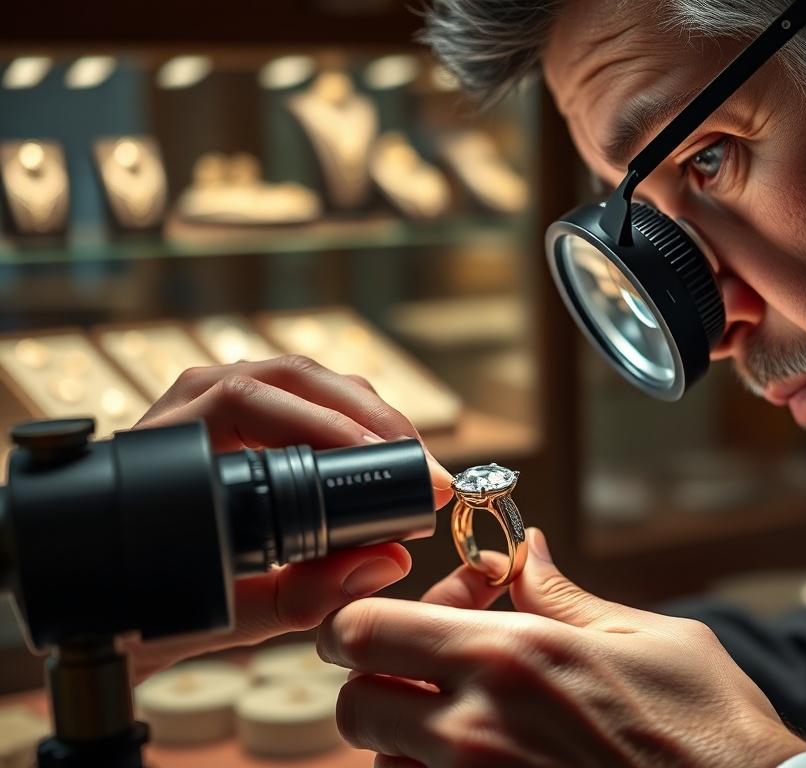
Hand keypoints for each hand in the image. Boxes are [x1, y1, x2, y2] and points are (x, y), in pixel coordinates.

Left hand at [123, 354, 454, 680]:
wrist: (100, 586)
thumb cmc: (144, 598)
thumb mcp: (213, 612)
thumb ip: (293, 597)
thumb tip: (385, 562)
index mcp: (168, 439)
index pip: (251, 400)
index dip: (325, 425)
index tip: (381, 467)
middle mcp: (192, 401)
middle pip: (297, 378)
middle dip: (373, 421)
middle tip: (427, 476)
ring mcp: (219, 398)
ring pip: (312, 381)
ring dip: (374, 417)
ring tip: (418, 469)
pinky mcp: (248, 410)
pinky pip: (311, 398)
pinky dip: (357, 421)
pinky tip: (388, 456)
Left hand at [318, 529, 805, 767]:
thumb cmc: (708, 729)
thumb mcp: (645, 637)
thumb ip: (564, 595)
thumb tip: (527, 552)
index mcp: (509, 655)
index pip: (364, 631)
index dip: (362, 622)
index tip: (395, 622)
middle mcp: (474, 731)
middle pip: (354, 704)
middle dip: (379, 685)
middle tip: (430, 677)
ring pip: (381, 767)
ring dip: (405, 745)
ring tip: (467, 729)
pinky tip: (490, 767)